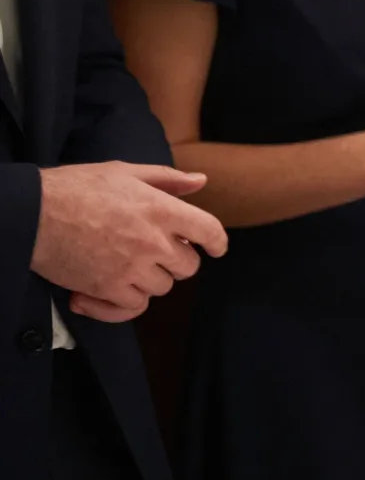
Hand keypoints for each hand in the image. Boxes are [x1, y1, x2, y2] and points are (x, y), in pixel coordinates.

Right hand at [31, 163, 228, 322]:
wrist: (32, 212)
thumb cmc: (76, 188)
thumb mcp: (124, 173)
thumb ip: (166, 179)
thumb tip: (201, 182)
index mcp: (161, 209)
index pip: (210, 231)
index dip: (218, 242)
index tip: (215, 249)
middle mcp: (153, 240)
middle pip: (188, 267)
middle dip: (176, 261)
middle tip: (154, 253)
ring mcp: (133, 267)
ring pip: (162, 287)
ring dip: (149, 279)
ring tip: (124, 266)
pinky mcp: (109, 288)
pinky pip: (134, 306)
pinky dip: (123, 303)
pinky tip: (105, 291)